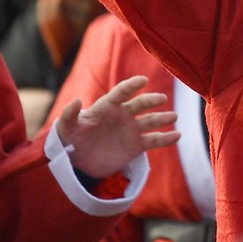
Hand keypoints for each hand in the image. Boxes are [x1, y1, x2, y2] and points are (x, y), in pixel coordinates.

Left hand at [55, 75, 179, 179]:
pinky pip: (154, 140)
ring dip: (162, 118)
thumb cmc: (70, 139)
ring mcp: (131, 130)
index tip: (143, 80)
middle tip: (162, 99)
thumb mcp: (65, 128)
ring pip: (150, 121)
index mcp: (107, 107)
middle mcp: (122, 115)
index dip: (131, 85)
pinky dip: (166, 138)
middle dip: (151, 100)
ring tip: (173, 116)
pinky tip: (177, 136)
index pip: (121, 93)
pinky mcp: (136, 146)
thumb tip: (76, 100)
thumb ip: (68, 114)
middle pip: (140, 104)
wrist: (78, 161)